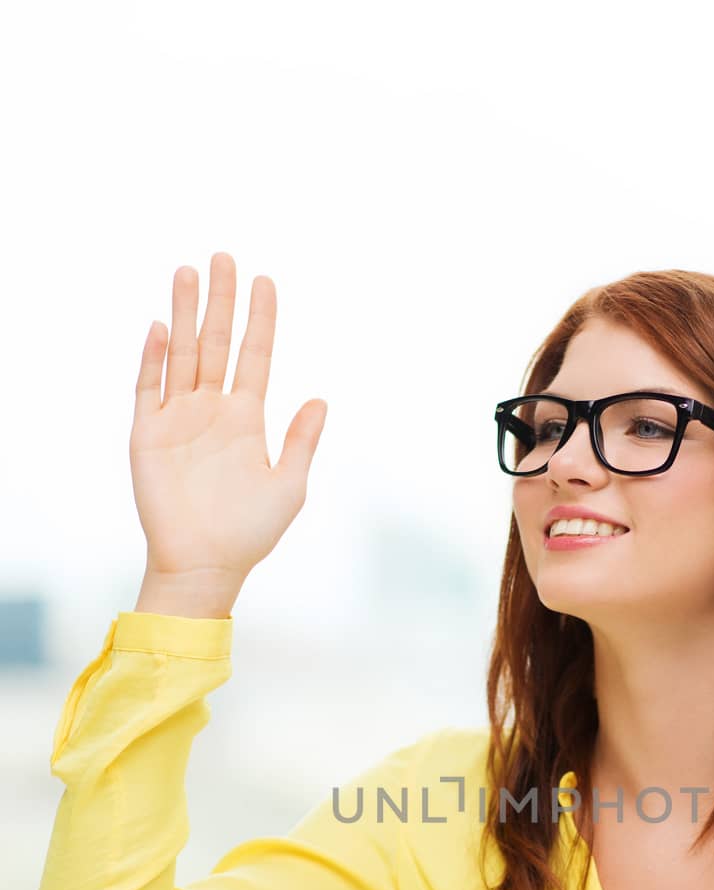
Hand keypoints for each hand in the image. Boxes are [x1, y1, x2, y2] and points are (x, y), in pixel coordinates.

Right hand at [130, 251, 326, 584]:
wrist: (205, 564)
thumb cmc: (250, 532)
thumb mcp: (289, 486)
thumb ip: (302, 441)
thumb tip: (320, 398)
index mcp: (247, 419)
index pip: (255, 355)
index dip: (260, 319)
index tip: (265, 281)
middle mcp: (212, 410)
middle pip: (216, 343)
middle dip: (221, 302)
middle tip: (225, 257)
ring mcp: (178, 418)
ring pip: (182, 354)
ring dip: (186, 314)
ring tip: (189, 272)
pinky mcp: (148, 434)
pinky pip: (149, 388)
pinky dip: (154, 358)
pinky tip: (162, 328)